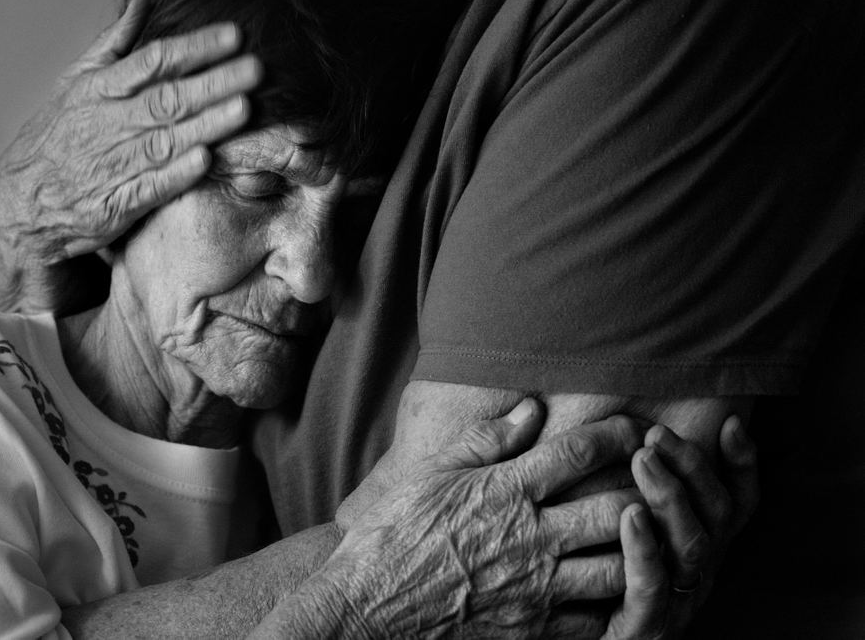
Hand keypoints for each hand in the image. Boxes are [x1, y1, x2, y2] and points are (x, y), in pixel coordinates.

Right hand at [0, 0, 261, 311]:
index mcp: (99, 91)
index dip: (195, 47)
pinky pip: (150, 187)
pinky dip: (177, 174)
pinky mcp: (116, 204)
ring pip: (165, 141)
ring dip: (205, 125)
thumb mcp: (75, 83)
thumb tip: (141, 4)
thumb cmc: (57, 136)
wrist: (22, 201)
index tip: (234, 36)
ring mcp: (112, 166)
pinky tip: (205, 160)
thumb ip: (112, 45)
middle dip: (214, 83)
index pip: (153, 61)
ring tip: (243, 108)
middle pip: (167, 99)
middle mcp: (108, 125)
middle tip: (255, 69)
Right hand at [320, 402, 644, 636]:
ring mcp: (535, 589)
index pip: (580, 452)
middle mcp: (529, 538)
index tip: (637, 429)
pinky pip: (597, 620)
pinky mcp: (533, 631)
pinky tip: (619, 588)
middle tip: (660, 482)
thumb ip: (485, 441)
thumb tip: (531, 411)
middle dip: (647, 492)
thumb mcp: (432, 473)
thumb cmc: (394, 532)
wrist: (368, 607)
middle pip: (617, 510)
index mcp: (505, 491)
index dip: (619, 435)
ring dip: (641, 550)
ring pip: (619, 568)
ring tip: (650, 535)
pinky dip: (616, 603)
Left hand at [602, 415, 759, 638]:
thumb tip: (614, 429)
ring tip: (644, 459)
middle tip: (656, 434)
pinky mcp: (643, 627)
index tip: (732, 423)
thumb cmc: (591, 581)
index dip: (743, 465)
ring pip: (692, 545)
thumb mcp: (617, 529)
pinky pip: (651, 585)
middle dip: (692, 467)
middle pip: (715, 513)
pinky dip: (645, 547)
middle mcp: (696, 572)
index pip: (736, 503)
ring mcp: (675, 601)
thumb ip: (626, 484)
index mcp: (698, 548)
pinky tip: (631, 514)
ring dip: (671, 496)